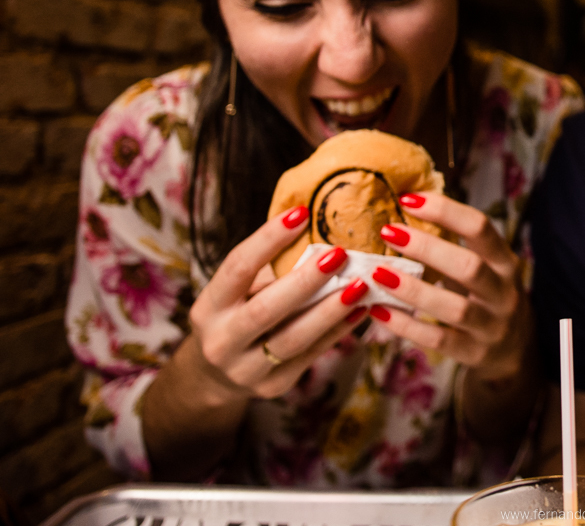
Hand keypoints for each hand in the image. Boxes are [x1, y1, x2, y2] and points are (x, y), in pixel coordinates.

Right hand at [184, 205, 368, 403]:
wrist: (217, 376)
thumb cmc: (238, 314)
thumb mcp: (239, 292)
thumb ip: (270, 267)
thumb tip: (319, 224)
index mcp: (209, 307)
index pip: (237, 267)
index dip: (269, 239)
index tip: (302, 212)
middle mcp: (221, 340)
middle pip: (266, 309)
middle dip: (306, 280)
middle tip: (340, 254)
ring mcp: (246, 369)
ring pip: (293, 338)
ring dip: (331, 310)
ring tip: (361, 285)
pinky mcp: (273, 386)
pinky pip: (312, 355)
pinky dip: (339, 331)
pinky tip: (361, 309)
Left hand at [372, 192, 530, 381]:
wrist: (515, 348)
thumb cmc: (487, 296)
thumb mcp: (485, 267)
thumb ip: (454, 246)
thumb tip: (402, 212)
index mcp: (504, 262)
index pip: (480, 228)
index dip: (445, 211)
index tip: (408, 200)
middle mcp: (503, 292)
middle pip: (469, 266)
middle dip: (427, 248)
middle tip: (389, 231)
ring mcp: (491, 326)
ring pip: (454, 307)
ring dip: (413, 289)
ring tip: (378, 273)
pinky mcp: (474, 353)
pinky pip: (438, 340)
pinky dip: (407, 326)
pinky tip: (379, 311)